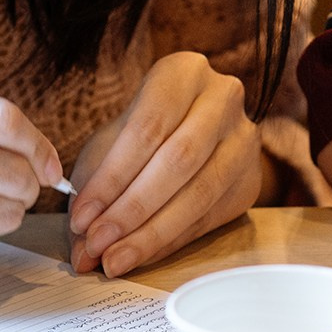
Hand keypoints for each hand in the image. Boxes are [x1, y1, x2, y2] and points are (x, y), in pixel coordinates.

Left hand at [67, 52, 265, 277]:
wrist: (190, 126)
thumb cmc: (142, 129)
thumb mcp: (111, 142)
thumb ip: (93, 187)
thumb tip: (80, 252)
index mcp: (184, 73)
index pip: (147, 128)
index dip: (112, 177)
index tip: (81, 217)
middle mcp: (223, 99)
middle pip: (178, 161)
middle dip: (131, 210)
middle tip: (95, 244)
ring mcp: (244, 139)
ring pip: (199, 194)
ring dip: (151, 234)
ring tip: (113, 259)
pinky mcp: (251, 180)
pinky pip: (210, 218)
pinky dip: (170, 241)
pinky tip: (140, 255)